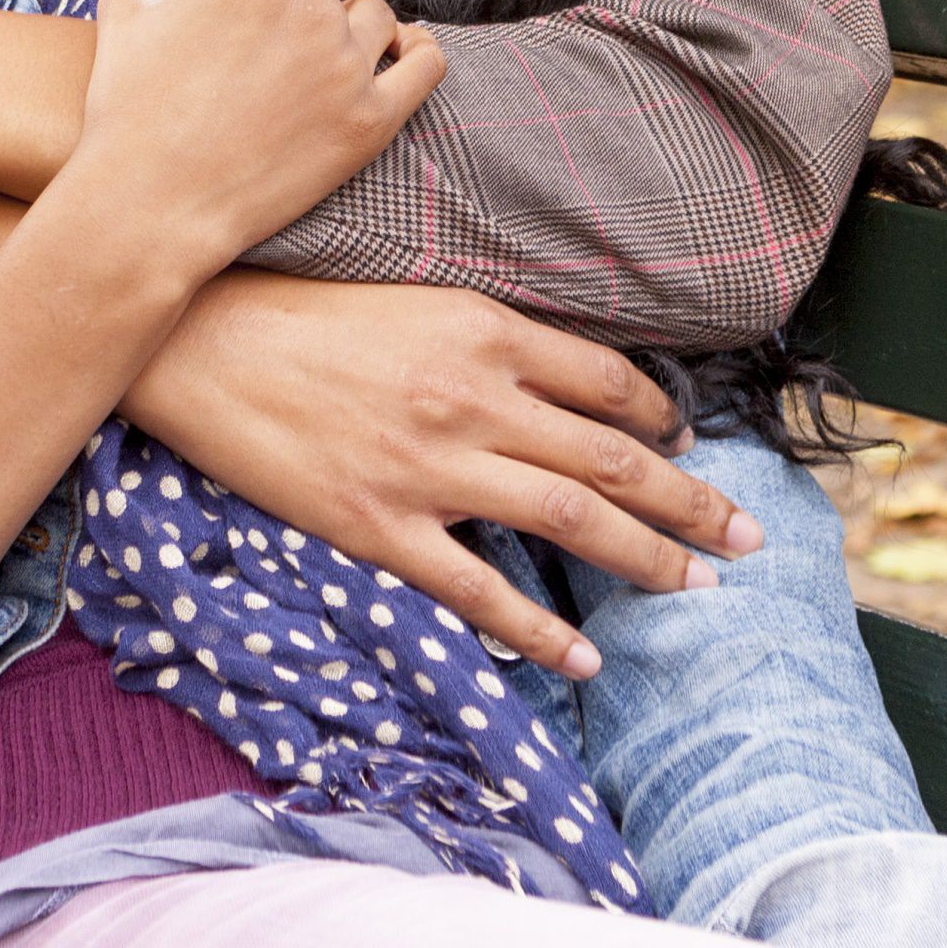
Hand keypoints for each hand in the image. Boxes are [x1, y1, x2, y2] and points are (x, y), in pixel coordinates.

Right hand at [74, 0, 443, 271]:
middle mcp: (307, 8)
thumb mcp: (127, 1)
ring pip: (371, 21)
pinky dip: (417, 51)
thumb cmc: (128, 106)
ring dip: (346, 38)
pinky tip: (401, 55)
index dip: (245, 10)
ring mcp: (345, 65)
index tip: (221, 50)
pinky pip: (425, 64)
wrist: (149, 207)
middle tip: (251, 81)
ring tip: (308, 78)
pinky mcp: (372, 120)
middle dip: (292, 27)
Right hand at [122, 272, 765, 678]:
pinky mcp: (379, 527)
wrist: (196, 340)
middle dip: (693, 503)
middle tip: (750, 540)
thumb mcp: (414, 292)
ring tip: (698, 589)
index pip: (610, 382)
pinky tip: (583, 655)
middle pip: (615, 458)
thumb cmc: (300, 309)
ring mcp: (429, 468)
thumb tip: (565, 374)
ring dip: (647, 560)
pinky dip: (540, 630)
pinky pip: (479, 592)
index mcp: (486, 330)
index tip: (693, 445)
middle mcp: (473, 398)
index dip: (666, 418)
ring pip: (570, 520)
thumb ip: (491, 336)